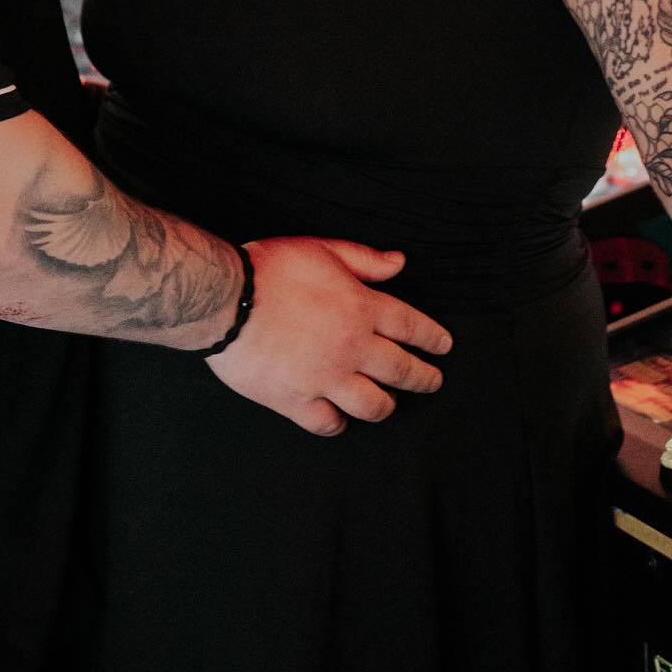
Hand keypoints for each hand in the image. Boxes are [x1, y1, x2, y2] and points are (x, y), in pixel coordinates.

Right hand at [205, 236, 450, 435]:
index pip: (412, 327)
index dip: (432, 338)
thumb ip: (363, 259)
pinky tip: (339, 417)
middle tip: (433, 380)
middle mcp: (351, 347)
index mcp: (361, 308)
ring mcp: (326, 378)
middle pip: (402, 370)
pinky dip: (338, 422)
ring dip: (386, 404)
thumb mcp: (320, 248)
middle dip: (424, 377)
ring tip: (389, 403)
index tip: (444, 347)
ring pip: (373, 405)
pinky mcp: (297, 401)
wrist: (227, 300)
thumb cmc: (269, 268)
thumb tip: (399, 263)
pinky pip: (329, 423)